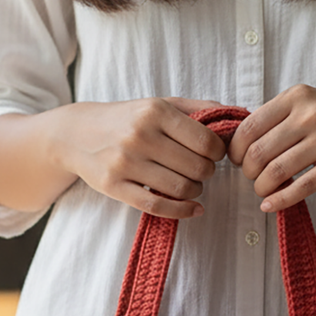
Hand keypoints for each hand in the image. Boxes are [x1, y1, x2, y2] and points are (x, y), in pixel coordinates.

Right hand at [54, 97, 227, 217]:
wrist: (77, 133)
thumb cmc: (127, 119)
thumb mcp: (160, 104)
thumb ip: (198, 108)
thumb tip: (238, 117)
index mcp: (155, 112)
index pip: (206, 142)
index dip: (218, 153)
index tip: (213, 155)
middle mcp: (140, 135)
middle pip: (197, 168)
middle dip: (207, 173)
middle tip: (201, 171)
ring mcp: (125, 162)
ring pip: (181, 188)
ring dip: (195, 191)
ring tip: (191, 185)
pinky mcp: (114, 186)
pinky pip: (157, 206)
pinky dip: (182, 211)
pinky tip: (193, 209)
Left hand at [226, 85, 315, 210]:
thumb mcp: (311, 104)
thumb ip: (279, 118)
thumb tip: (240, 142)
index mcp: (297, 96)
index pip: (250, 126)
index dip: (236, 149)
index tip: (238, 160)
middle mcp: (311, 114)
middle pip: (260, 151)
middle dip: (248, 171)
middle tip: (253, 178)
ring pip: (277, 171)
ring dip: (262, 187)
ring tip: (263, 191)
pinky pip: (302, 187)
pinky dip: (281, 200)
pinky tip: (271, 206)